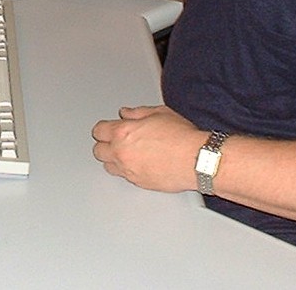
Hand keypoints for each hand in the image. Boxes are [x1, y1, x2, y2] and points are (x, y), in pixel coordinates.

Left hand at [91, 105, 205, 191]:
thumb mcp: (159, 113)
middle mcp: (122, 153)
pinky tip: (138, 164)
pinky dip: (127, 170)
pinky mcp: (139, 183)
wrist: (197, 160)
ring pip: (109, 166)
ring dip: (114, 159)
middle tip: (116, 140)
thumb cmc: (182, 137)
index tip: (108, 128)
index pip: (99, 131)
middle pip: (99, 151)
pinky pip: (124, 177)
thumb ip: (137, 112)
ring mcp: (129, 170)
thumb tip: (126, 113)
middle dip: (106, 144)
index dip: (104, 128)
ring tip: (126, 153)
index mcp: (123, 132)